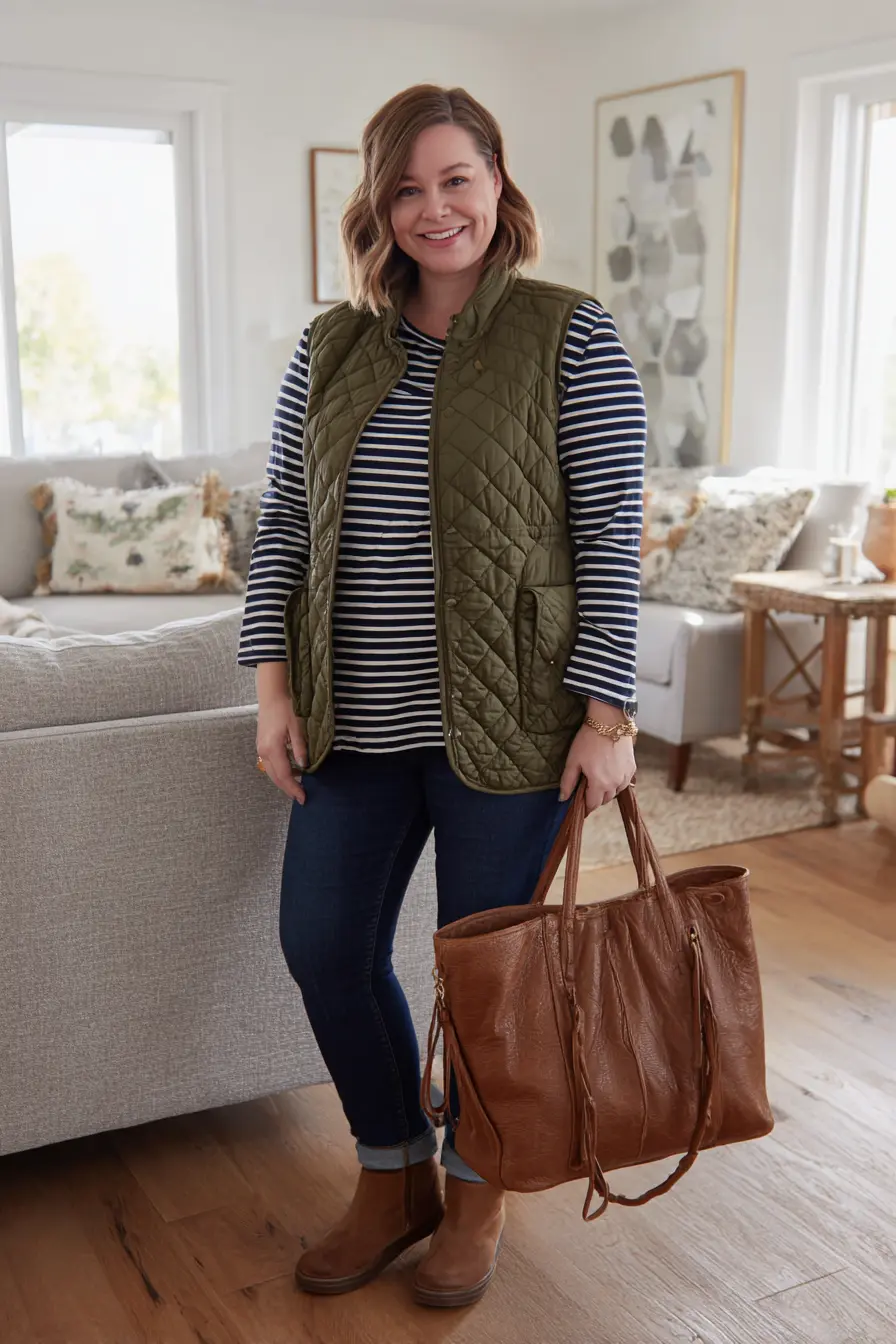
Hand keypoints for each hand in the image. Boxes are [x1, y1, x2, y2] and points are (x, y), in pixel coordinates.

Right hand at [256, 663, 307, 804]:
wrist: (271, 696)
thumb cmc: (286, 708)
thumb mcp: (297, 727)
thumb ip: (300, 747)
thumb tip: (304, 766)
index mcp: (273, 748)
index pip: (284, 775)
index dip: (294, 788)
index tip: (303, 798)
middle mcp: (264, 752)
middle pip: (275, 777)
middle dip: (288, 788)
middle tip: (301, 797)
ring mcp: (261, 749)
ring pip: (272, 772)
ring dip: (284, 781)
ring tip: (298, 786)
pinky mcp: (262, 746)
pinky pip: (271, 764)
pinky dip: (280, 771)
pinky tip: (292, 771)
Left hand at [559, 702, 636, 813]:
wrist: (609, 722)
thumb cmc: (588, 740)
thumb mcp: (573, 760)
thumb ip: (568, 782)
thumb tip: (563, 798)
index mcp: (599, 784)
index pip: (592, 805)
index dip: (585, 805)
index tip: (580, 802)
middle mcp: (615, 784)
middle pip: (604, 800)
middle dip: (595, 797)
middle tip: (587, 786)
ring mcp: (625, 776)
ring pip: (615, 792)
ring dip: (607, 790)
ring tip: (598, 778)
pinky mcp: (632, 768)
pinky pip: (623, 783)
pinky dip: (616, 782)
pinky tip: (609, 772)